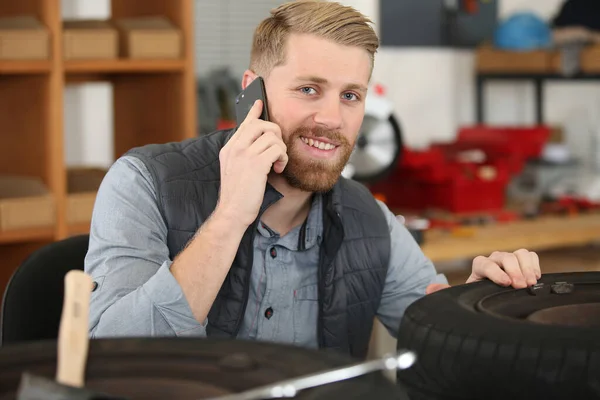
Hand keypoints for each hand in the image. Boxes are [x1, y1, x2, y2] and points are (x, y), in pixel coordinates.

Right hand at [216, 100, 287, 225]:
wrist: (232, 213)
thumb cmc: (238, 195)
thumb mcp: (235, 170)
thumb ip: (243, 155)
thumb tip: (261, 143)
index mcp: (229, 149)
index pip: (244, 124)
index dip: (254, 112)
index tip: (260, 103)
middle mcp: (235, 148)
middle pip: (261, 124)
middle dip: (276, 134)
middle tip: (277, 150)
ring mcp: (244, 155)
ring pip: (272, 136)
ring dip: (281, 149)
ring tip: (277, 163)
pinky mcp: (256, 164)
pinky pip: (277, 149)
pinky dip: (282, 158)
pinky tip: (278, 168)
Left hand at [425, 249, 541, 294]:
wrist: (488, 295)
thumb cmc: (476, 295)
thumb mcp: (462, 295)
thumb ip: (446, 292)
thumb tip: (430, 288)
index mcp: (479, 267)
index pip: (485, 263)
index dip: (495, 272)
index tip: (506, 284)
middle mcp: (495, 260)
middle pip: (505, 257)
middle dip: (514, 271)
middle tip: (521, 287)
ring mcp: (510, 260)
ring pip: (520, 254)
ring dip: (527, 268)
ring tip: (530, 284)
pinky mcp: (522, 263)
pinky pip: (530, 256)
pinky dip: (535, 265)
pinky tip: (535, 279)